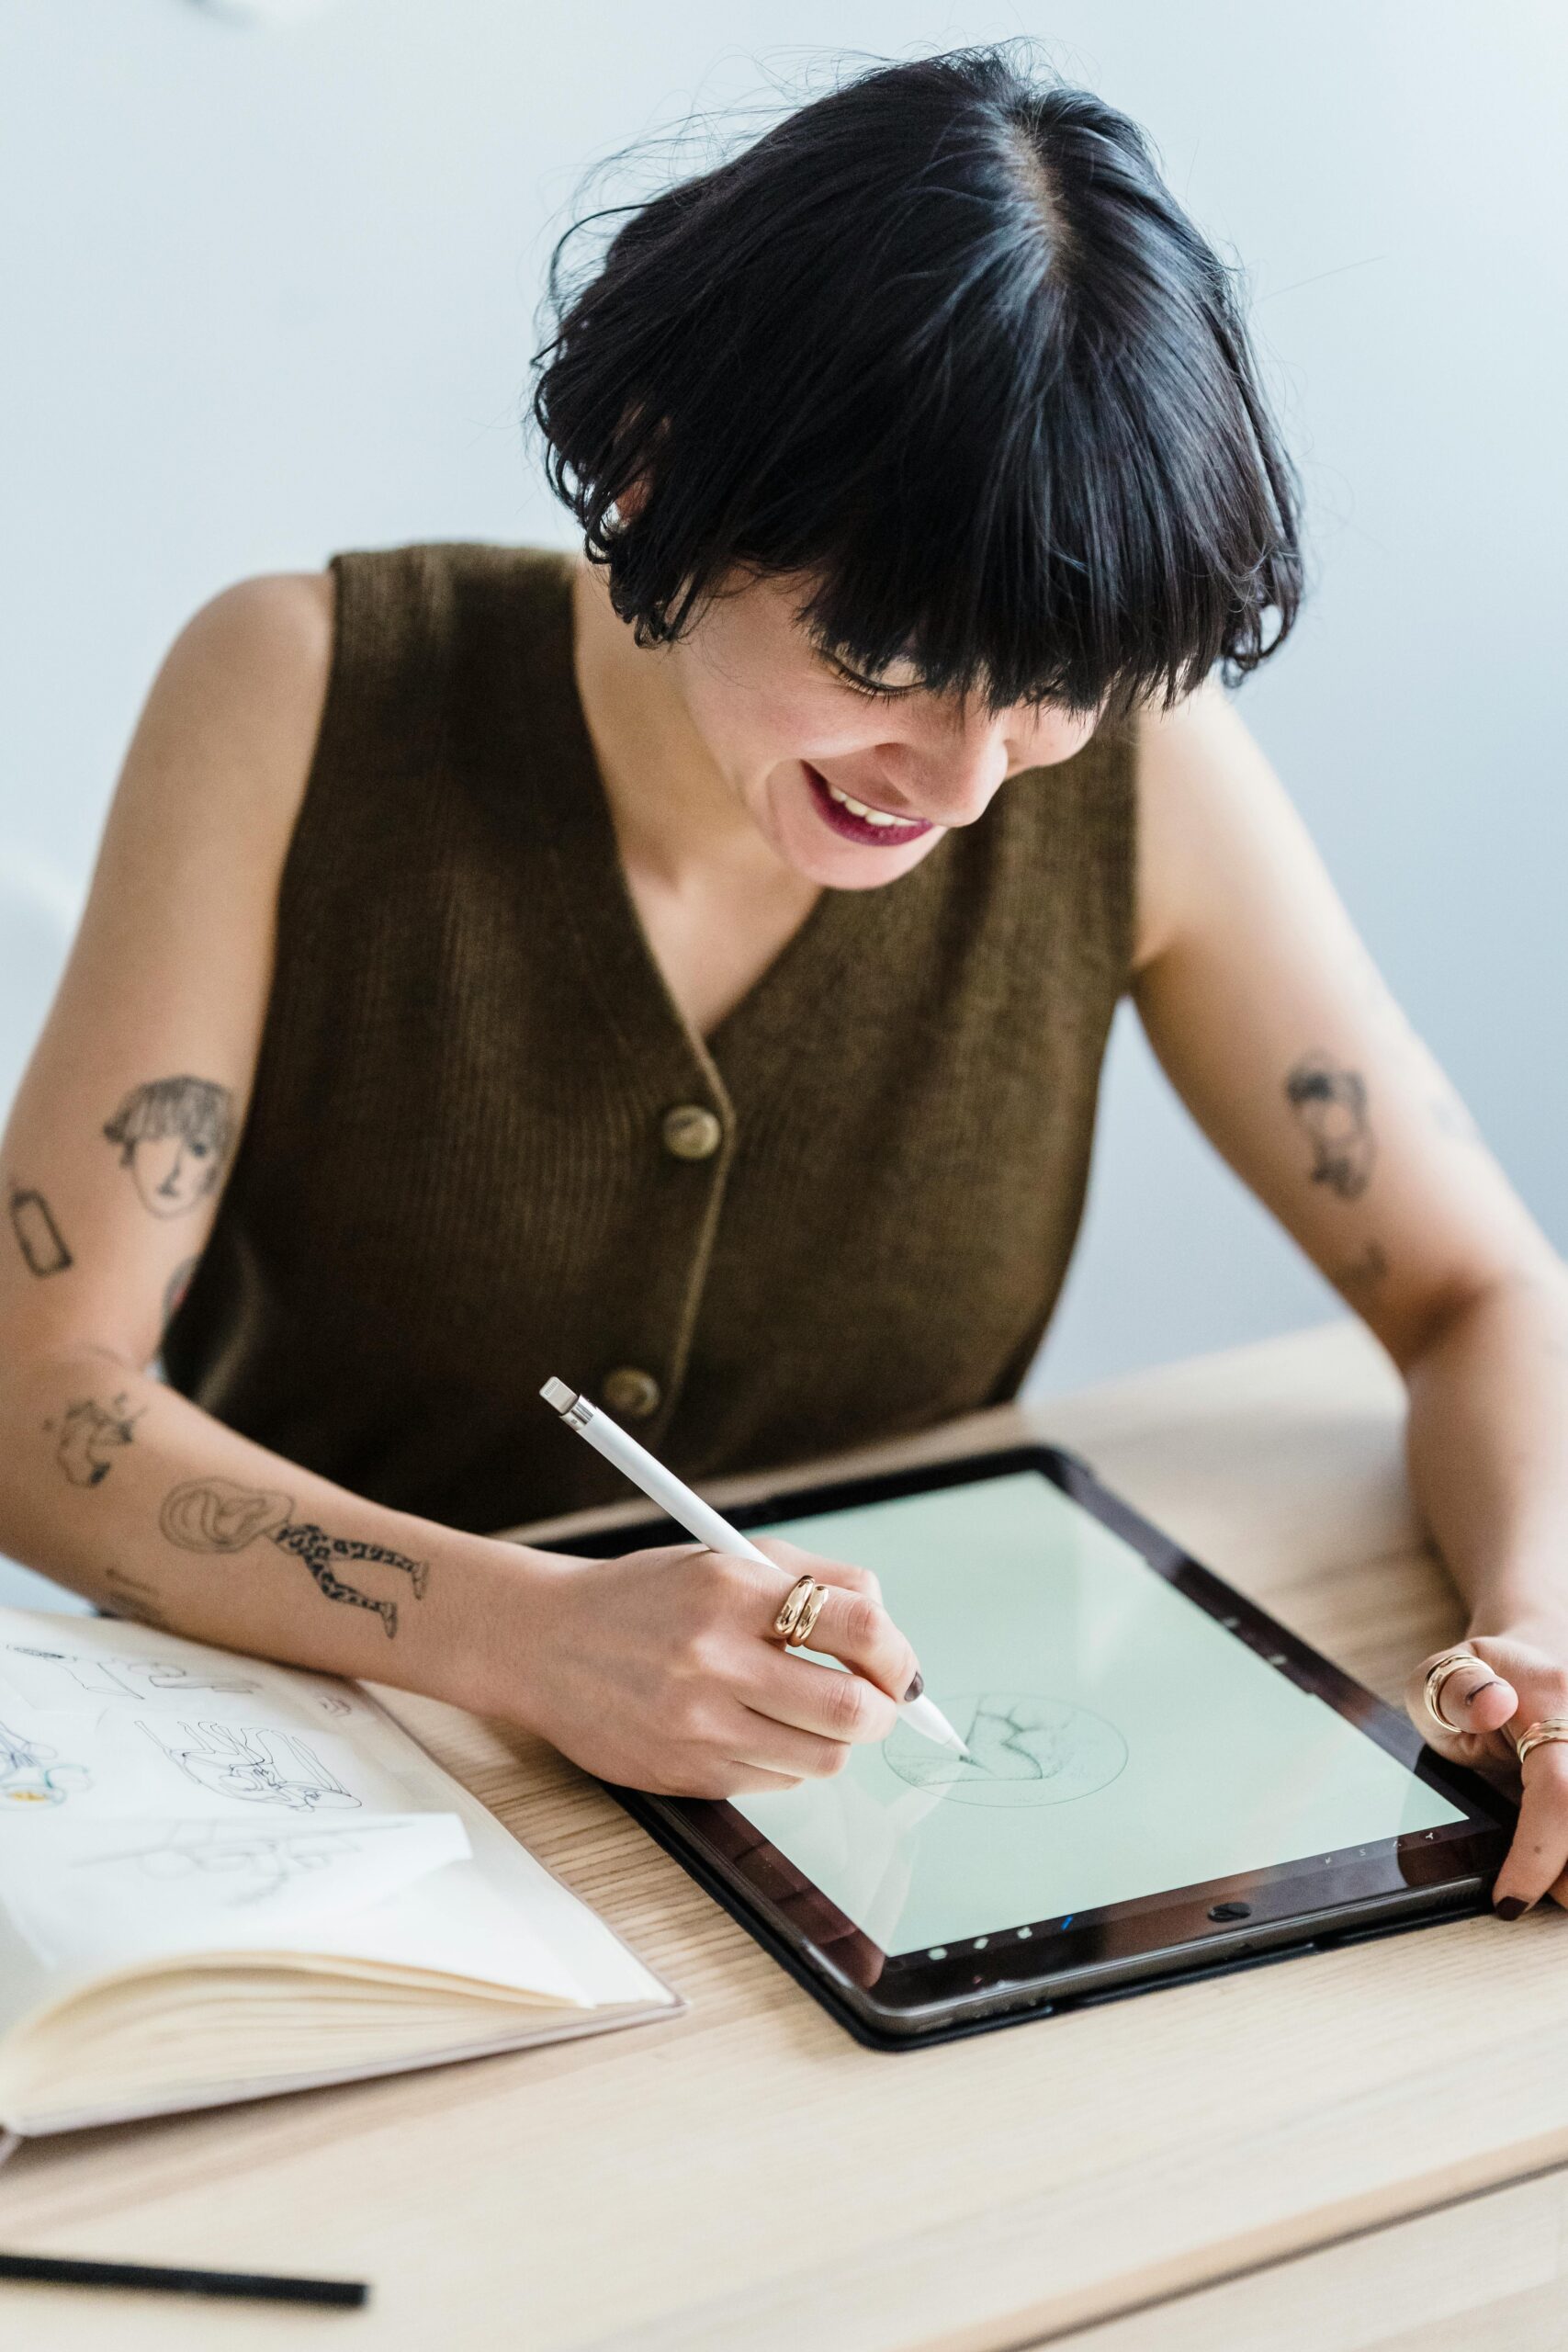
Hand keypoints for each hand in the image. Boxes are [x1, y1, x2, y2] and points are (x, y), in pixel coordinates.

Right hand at [504, 1534, 920, 1797]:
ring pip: (822, 1759)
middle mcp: (714, 1660)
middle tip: (877, 1700)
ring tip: (808, 1711)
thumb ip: (814, 1578)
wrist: (544, 1643)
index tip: (898, 1663)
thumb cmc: (646, 1597)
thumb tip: (889, 1626)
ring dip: (834, 1739)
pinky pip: (776, 1783)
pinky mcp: (685, 1774)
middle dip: (882, 1709)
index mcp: (731, 1591)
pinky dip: (786, 1761)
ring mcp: (698, 1726)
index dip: (897, 1653)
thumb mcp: (725, 1558)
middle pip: (852, 1710)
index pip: (858, 1627)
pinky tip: (755, 1728)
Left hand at [1404, 1624, 1567, 1913]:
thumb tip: (1491, 1704)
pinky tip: (1554, 1852)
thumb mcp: (1441, 1676)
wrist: (1524, 1670)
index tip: (1507, 1901)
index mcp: (1554, 1699)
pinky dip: (1567, 1853)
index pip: (1561, 1792)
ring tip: (1539, 1868)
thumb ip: (1454, 1690)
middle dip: (1563, 1878)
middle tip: (1519, 1890)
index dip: (1538, 1855)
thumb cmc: (1474, 1681)